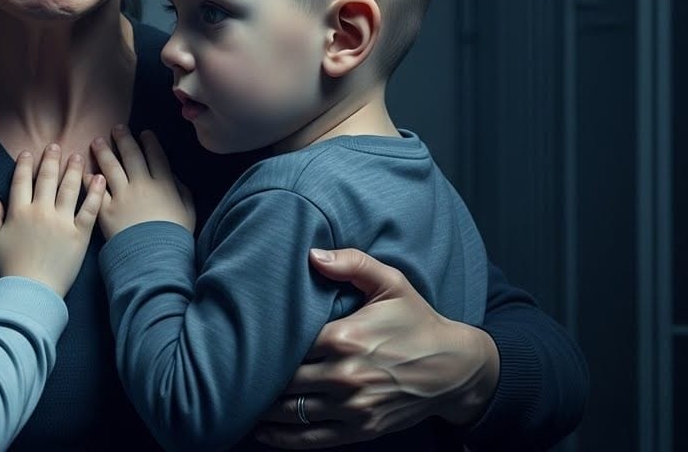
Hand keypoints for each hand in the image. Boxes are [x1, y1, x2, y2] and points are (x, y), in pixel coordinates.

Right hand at [0, 144, 104, 295]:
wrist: (32, 293)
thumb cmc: (9, 271)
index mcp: (19, 213)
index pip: (21, 181)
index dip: (24, 164)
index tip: (28, 152)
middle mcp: (41, 211)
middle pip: (47, 179)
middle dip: (51, 159)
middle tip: (56, 145)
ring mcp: (62, 222)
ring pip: (69, 188)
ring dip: (73, 169)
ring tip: (77, 156)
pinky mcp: (80, 235)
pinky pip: (90, 209)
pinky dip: (95, 193)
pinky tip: (99, 179)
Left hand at [91, 126, 194, 239]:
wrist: (154, 259)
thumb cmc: (174, 238)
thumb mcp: (188, 213)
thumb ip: (182, 192)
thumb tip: (174, 177)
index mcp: (164, 185)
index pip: (156, 156)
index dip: (150, 142)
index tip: (144, 133)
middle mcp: (142, 185)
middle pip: (131, 156)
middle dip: (124, 139)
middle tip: (116, 128)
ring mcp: (122, 196)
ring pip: (111, 167)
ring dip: (103, 151)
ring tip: (97, 141)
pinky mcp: (106, 210)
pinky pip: (94, 190)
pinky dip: (89, 179)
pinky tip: (84, 171)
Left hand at [253, 248, 499, 448]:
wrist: (456, 368)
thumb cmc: (417, 321)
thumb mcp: (391, 282)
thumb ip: (351, 263)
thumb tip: (311, 254)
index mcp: (345, 337)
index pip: (287, 343)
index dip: (262, 342)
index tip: (242, 338)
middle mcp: (345, 375)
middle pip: (283, 379)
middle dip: (256, 376)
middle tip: (232, 369)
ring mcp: (353, 406)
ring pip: (292, 411)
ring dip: (263, 408)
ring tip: (240, 397)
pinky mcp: (361, 429)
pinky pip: (312, 439)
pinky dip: (283, 438)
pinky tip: (263, 431)